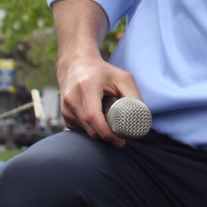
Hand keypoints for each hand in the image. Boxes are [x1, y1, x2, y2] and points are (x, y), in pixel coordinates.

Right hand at [53, 0, 140, 146]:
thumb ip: (133, 96)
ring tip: (109, 118)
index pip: (93, 117)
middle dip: (107, 136)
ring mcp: (65, 108)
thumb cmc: (103, 71)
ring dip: (100, 132)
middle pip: (90, 128)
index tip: (121, 141)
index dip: (107, 133)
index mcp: (86, 87)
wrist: (76, 65)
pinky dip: (92, 129)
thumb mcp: (123, 78)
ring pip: (85, 132)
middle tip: (122, 136)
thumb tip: (141, 118)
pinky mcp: (64, 115)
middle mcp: (72, 99)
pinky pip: (80, 130)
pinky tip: (99, 118)